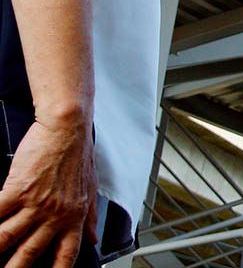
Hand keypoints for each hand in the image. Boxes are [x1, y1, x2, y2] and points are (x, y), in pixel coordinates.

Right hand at [0, 118, 96, 267]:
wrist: (68, 127)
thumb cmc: (78, 155)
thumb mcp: (91, 188)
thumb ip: (90, 217)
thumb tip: (94, 239)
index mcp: (74, 217)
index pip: (66, 255)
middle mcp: (56, 215)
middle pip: (30, 254)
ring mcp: (36, 204)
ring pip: (6, 238)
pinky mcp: (17, 189)